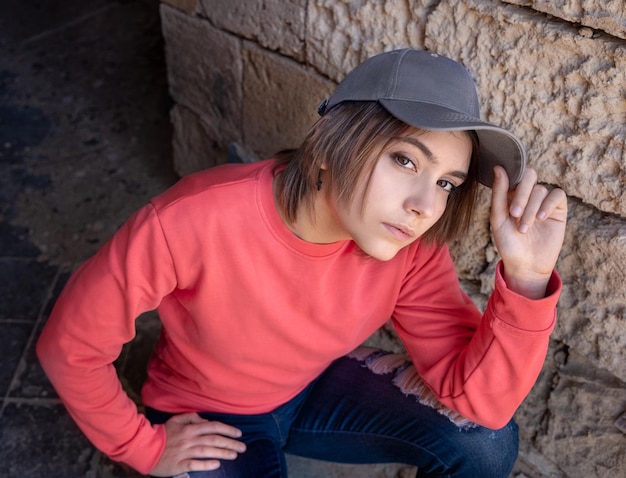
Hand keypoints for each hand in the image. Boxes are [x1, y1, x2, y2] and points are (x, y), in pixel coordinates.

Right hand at [150, 412, 245, 476]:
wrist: (144, 447)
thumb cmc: (162, 433)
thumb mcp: (176, 420)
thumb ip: (192, 417)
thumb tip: (205, 420)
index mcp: (190, 427)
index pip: (214, 426)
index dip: (228, 429)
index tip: (239, 434)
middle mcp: (190, 438)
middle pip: (214, 439)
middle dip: (230, 443)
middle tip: (243, 447)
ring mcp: (184, 452)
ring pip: (208, 451)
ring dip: (223, 453)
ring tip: (235, 455)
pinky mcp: (178, 464)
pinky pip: (195, 464)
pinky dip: (206, 464)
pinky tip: (217, 465)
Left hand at [490, 166, 566, 298]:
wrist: (525, 265)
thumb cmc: (508, 243)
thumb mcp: (498, 218)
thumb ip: (499, 193)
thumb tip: (498, 168)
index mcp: (511, 194)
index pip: (514, 176)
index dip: (512, 185)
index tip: (507, 204)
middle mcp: (528, 195)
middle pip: (530, 176)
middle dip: (522, 194)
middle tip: (515, 214)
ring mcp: (544, 201)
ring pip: (541, 190)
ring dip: (531, 208)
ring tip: (524, 228)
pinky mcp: (558, 210)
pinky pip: (557, 195)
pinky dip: (548, 204)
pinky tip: (541, 218)